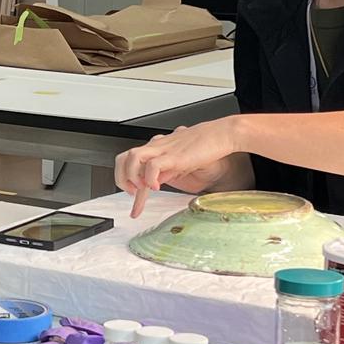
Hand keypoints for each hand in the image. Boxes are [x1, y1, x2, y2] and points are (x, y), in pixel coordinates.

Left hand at [114, 118, 242, 217]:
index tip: (134, 209)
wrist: (221, 135)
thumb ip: (166, 170)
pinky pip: (153, 166)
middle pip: (123, 158)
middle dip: (121, 178)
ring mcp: (163, 150)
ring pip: (133, 158)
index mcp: (156, 147)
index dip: (126, 183)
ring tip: (142, 189)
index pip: (131, 162)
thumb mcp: (180, 162)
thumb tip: (155, 183)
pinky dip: (150, 178)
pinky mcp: (174, 156)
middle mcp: (156, 147)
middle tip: (131, 193)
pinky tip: (157, 187)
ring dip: (132, 177)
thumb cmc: (205, 146)